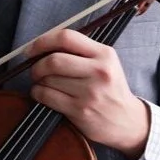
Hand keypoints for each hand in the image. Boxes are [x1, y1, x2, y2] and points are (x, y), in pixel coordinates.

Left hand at [26, 28, 149, 159]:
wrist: (127, 121)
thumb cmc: (110, 88)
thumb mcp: (105, 63)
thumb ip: (80, 51)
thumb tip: (44, 45)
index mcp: (104, 53)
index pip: (67, 37)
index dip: (43, 41)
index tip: (31, 49)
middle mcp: (99, 71)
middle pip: (54, 60)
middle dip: (37, 65)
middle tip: (35, 70)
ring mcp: (89, 92)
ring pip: (48, 79)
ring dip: (38, 81)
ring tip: (42, 83)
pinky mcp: (80, 111)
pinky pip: (47, 96)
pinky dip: (38, 93)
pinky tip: (42, 93)